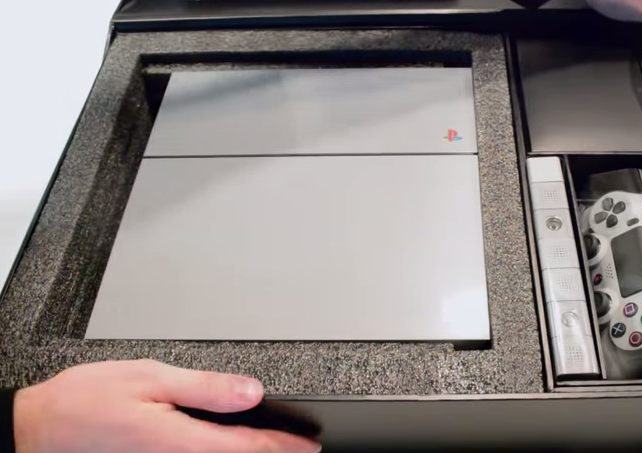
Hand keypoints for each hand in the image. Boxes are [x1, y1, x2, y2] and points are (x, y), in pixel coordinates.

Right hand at [13, 360, 321, 452]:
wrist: (39, 426)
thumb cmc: (86, 400)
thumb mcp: (150, 378)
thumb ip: (205, 388)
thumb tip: (251, 391)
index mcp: (180, 440)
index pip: (246, 448)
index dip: (283, 447)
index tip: (309, 446)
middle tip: (303, 450)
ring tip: (277, 448)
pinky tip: (230, 446)